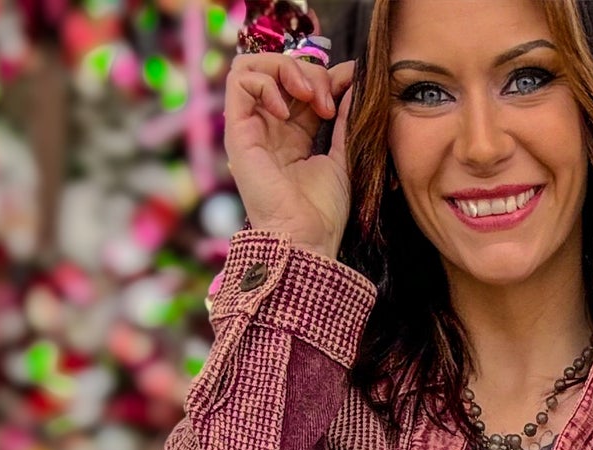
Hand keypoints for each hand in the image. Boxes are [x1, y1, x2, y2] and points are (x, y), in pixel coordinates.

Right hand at [225, 54, 356, 258]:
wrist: (305, 241)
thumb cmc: (322, 213)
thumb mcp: (342, 157)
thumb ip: (346, 120)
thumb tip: (355, 81)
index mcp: (292, 133)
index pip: (300, 84)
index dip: (324, 77)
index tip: (350, 88)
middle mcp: (268, 127)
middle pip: (277, 69)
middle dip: (309, 72)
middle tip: (328, 102)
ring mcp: (250, 128)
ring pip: (253, 66)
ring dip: (286, 70)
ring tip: (310, 98)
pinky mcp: (237, 133)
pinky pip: (239, 81)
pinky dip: (266, 82)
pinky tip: (287, 112)